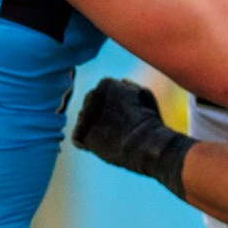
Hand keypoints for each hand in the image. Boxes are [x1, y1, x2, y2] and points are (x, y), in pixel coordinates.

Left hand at [72, 77, 193, 196]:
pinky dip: (88, 145)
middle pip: (89, 108)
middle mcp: (91, 95)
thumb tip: (122, 82)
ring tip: (112, 139)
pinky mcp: (81, 133)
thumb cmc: (149, 122)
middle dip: (100, 119)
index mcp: (106, 84)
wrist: (146, 145)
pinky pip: (79, 139)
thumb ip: (129, 87)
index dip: (112, 109)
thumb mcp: (144, 96)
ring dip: (94, 131)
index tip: (125, 117)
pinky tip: (103, 146)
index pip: (100, 96)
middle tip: (118, 130)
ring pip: (83, 123)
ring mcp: (84, 114)